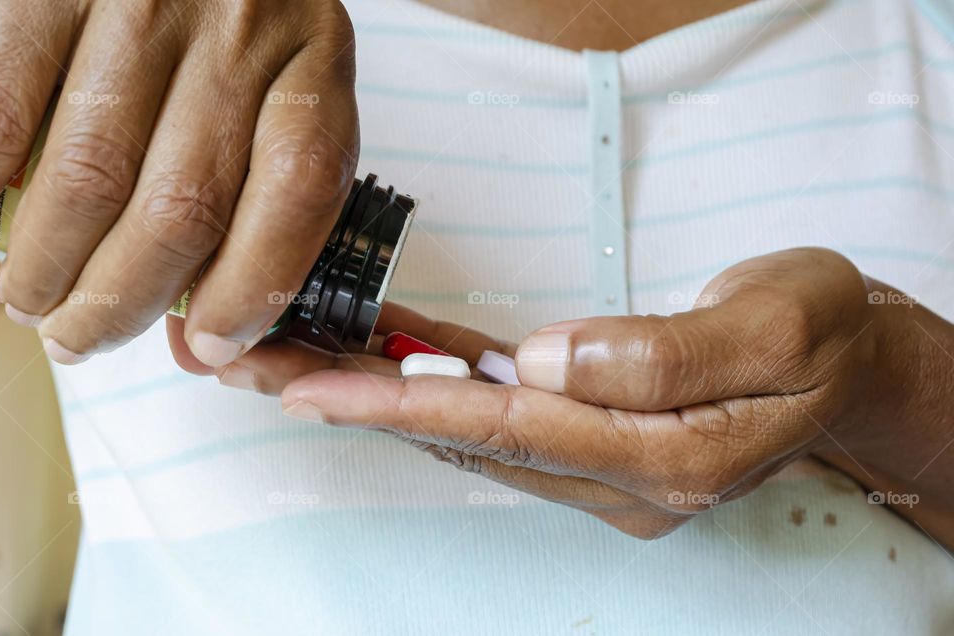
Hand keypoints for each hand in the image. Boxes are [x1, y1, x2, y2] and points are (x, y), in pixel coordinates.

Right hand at [0, 0, 358, 366]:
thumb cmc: (237, 33)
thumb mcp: (280, 98)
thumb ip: (257, 209)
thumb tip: (197, 348)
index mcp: (314, 61)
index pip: (300, 191)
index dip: (253, 287)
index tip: (209, 347)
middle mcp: (238, 29)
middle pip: (183, 205)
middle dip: (122, 302)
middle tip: (83, 340)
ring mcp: (142, 1)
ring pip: (91, 174)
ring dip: (51, 265)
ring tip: (32, 303)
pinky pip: (3, 108)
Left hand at [201, 248, 885, 536]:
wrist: (855, 364)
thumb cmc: (827, 333)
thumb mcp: (781, 322)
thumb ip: (667, 356)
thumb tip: (553, 359)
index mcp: (667, 454)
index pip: (511, 428)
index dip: (405, 406)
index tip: (311, 389)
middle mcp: (622, 471)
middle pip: (469, 437)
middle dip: (358, 404)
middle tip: (259, 365)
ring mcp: (606, 460)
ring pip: (472, 427)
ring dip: (379, 394)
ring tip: (294, 357)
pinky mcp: (598, 431)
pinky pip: (502, 407)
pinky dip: (437, 381)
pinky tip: (383, 352)